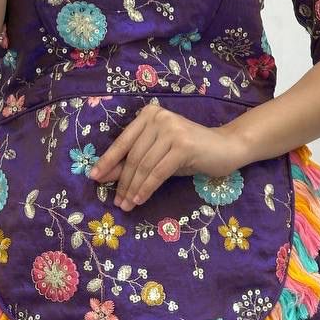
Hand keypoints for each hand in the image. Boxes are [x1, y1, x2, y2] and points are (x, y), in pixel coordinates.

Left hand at [87, 102, 245, 211]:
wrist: (226, 148)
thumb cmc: (190, 153)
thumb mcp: (157, 155)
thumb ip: (133, 161)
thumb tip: (104, 175)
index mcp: (149, 114)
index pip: (123, 141)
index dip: (108, 161)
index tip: (94, 178)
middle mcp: (159, 117)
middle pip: (133, 156)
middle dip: (122, 182)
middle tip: (117, 202)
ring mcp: (172, 130)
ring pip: (144, 166)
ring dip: (133, 188)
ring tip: (126, 205)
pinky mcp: (183, 145)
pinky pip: (158, 172)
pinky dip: (147, 188)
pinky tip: (140, 200)